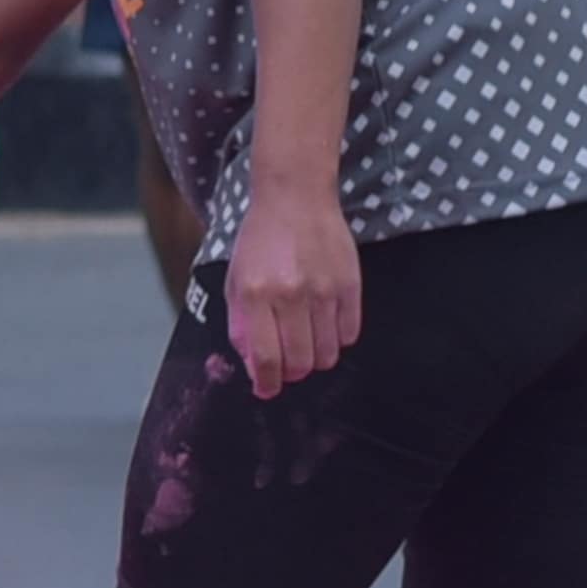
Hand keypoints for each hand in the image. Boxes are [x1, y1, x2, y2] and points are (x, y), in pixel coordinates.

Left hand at [223, 174, 361, 397]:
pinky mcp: (351, 285)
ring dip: (315, 359)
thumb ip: (241, 324)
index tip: (266, 389)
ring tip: (306, 343)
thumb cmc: (259, 241)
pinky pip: (349, 334)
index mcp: (255, 294)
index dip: (266, 382)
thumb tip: (253, 366)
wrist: (295, 198)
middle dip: (292, 374)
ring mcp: (324, 291)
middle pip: (300, 362)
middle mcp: (290, 295)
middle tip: (287, 366)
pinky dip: (337, 340)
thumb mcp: (235, 280)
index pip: (265, 357)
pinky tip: (325, 326)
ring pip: (327, 354)